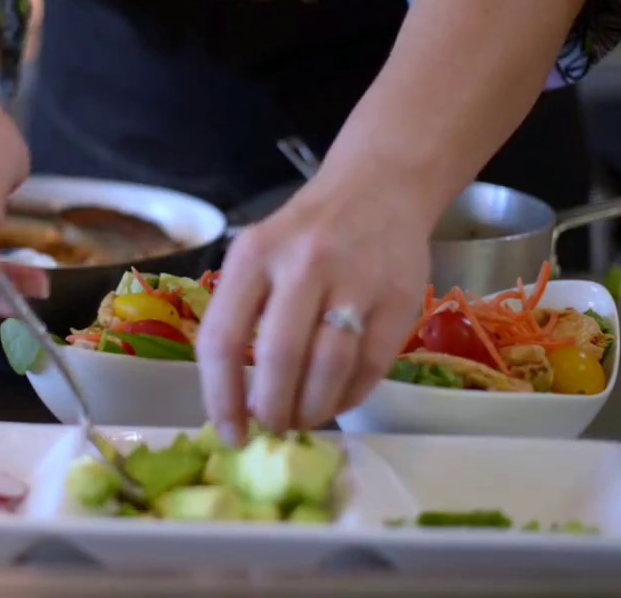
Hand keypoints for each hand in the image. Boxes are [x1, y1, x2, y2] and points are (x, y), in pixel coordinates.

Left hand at [195, 180, 431, 444]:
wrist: (379, 188)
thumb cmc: (305, 233)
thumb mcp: (258, 253)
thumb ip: (242, 314)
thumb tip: (233, 401)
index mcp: (253, 255)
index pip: (222, 339)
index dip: (221, 398)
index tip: (229, 433)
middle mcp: (302, 264)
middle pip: (278, 357)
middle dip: (271, 409)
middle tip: (271, 427)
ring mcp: (355, 280)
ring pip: (328, 367)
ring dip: (312, 410)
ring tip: (302, 420)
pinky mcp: (399, 298)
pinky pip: (370, 367)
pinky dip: (349, 397)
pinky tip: (335, 401)